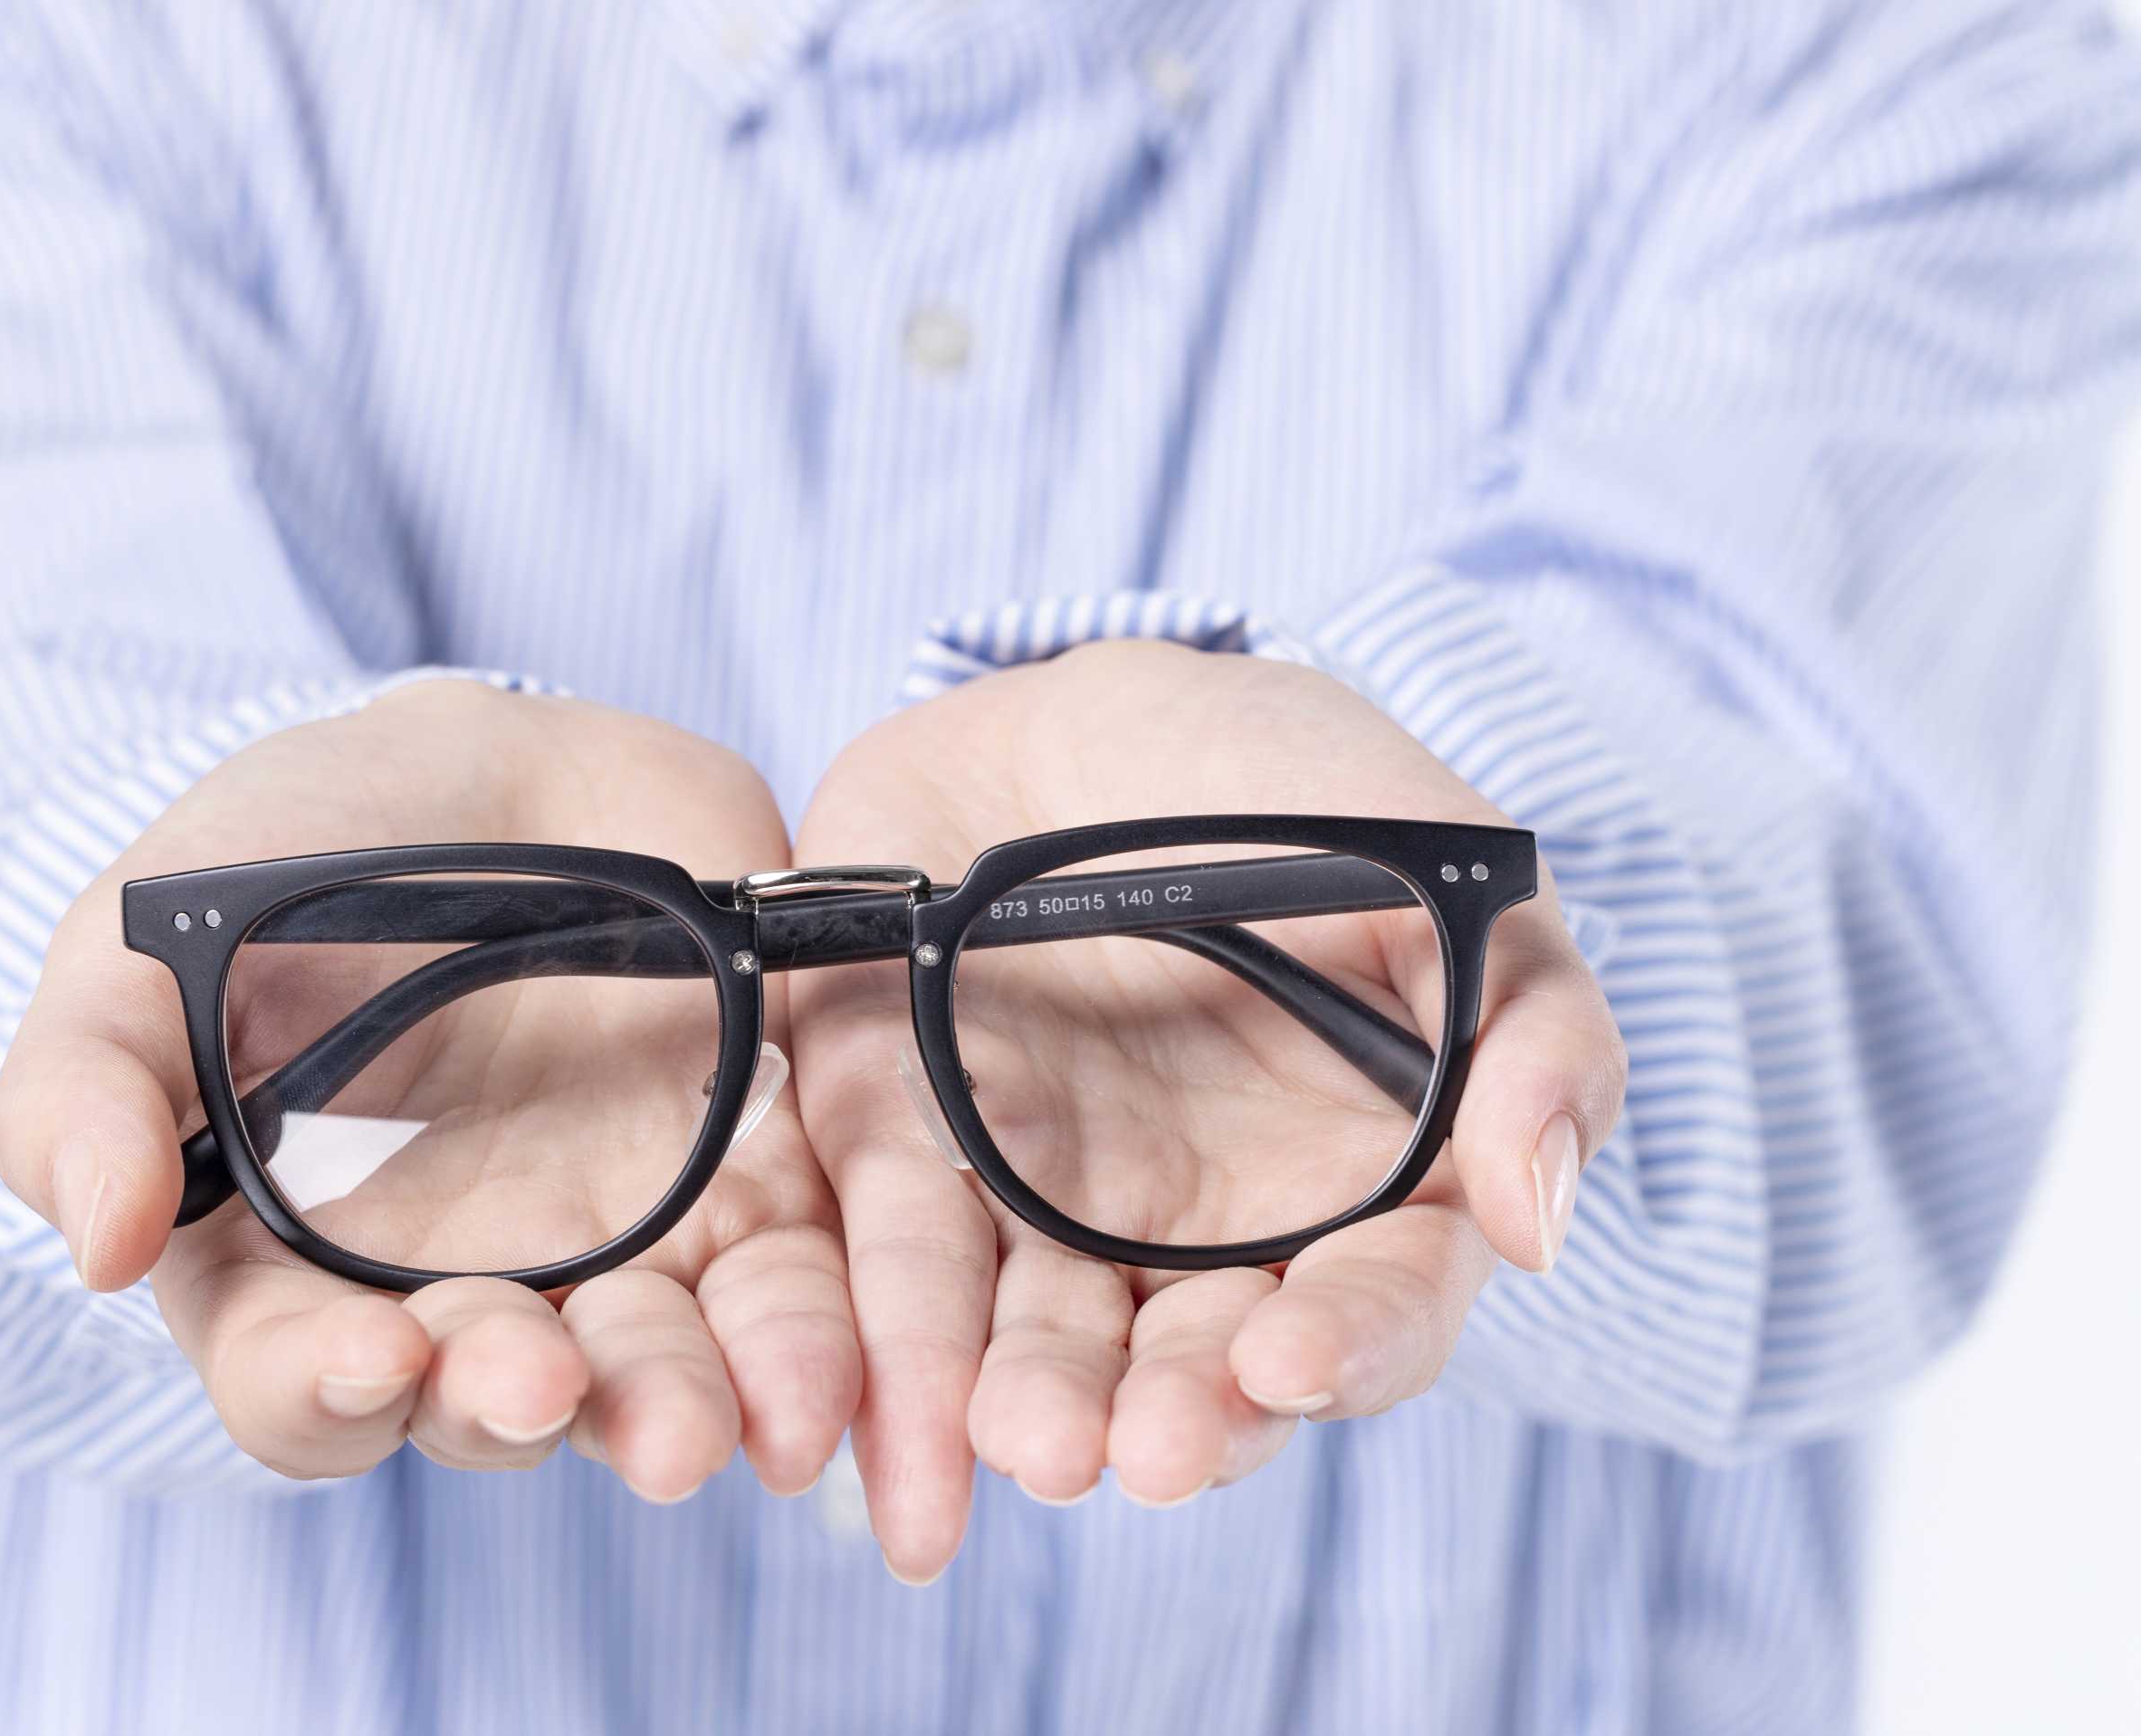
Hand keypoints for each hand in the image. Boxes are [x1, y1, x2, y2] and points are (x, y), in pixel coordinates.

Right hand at [0, 680, 857, 1498]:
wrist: (487, 773)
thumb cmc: (288, 867)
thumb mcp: (146, 943)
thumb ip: (88, 1081)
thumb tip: (93, 1242)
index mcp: (300, 1268)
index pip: (302, 1386)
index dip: (329, 1391)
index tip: (375, 1353)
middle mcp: (467, 1290)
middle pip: (493, 1403)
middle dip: (522, 1405)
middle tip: (549, 1379)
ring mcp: (623, 1252)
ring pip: (661, 1374)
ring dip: (689, 1407)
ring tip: (730, 1419)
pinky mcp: (759, 1189)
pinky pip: (804, 1283)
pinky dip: (830, 1334)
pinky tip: (843, 1367)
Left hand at [789, 640, 1625, 1580]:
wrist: (1089, 706)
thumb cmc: (1296, 793)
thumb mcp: (1453, 876)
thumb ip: (1534, 1036)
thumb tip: (1541, 1224)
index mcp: (1354, 1185)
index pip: (1373, 1306)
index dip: (1347, 1346)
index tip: (1291, 1357)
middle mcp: (1204, 1229)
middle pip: (1202, 1369)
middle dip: (1179, 1421)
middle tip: (1148, 1450)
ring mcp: (1052, 1204)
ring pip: (1048, 1346)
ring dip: (1037, 1411)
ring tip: (1026, 1444)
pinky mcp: (913, 1158)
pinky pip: (900, 1258)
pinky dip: (892, 1349)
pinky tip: (886, 1428)